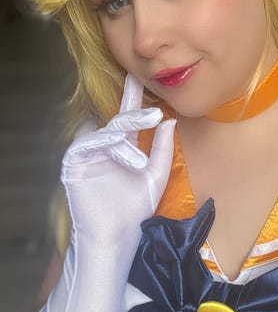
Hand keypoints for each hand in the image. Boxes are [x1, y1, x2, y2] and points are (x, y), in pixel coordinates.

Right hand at [61, 73, 174, 246]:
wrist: (117, 235)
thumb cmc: (136, 208)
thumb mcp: (156, 176)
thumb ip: (162, 149)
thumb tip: (169, 121)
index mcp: (125, 147)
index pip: (129, 116)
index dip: (133, 95)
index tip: (139, 75)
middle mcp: (107, 146)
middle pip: (119, 119)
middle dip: (136, 112)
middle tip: (155, 114)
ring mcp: (90, 152)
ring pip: (107, 132)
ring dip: (125, 141)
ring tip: (140, 165)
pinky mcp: (74, 161)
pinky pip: (88, 142)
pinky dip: (105, 142)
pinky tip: (118, 150)